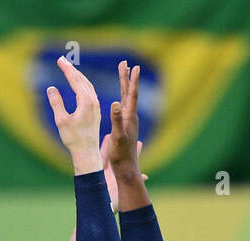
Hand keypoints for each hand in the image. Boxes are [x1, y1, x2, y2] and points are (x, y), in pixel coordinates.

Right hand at [46, 56, 101, 173]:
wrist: (87, 152)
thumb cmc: (74, 138)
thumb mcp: (61, 120)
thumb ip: (56, 103)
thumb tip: (51, 89)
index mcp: (86, 101)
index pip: (75, 80)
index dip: (67, 69)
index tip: (60, 60)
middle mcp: (93, 101)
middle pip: (82, 80)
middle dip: (72, 70)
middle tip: (62, 60)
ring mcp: (96, 106)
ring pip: (87, 85)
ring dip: (78, 76)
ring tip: (69, 69)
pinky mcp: (95, 111)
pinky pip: (90, 92)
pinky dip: (83, 84)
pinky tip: (79, 84)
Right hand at [104, 61, 150, 210]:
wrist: (126, 168)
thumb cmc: (121, 155)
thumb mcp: (117, 137)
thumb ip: (116, 120)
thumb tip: (116, 103)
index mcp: (129, 118)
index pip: (131, 95)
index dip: (132, 81)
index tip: (134, 67)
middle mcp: (131, 117)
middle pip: (129, 93)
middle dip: (126, 78)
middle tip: (126, 63)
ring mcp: (128, 122)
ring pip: (126, 99)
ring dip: (124, 86)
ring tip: (123, 74)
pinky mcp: (125, 126)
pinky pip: (123, 107)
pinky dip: (121, 97)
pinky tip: (119, 96)